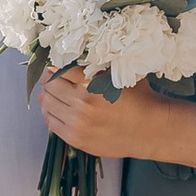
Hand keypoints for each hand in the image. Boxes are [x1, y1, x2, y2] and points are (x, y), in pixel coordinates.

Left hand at [36, 67, 180, 161]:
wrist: (150, 130)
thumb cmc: (138, 98)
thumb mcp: (118, 74)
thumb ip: (95, 66)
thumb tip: (69, 56)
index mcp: (92, 85)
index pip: (59, 69)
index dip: (56, 65)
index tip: (57, 65)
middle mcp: (82, 105)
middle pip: (48, 85)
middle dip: (49, 79)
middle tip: (54, 78)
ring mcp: (77, 123)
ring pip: (46, 102)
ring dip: (48, 95)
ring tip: (57, 93)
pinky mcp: (75, 138)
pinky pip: (50, 121)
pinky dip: (50, 112)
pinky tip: (60, 108)